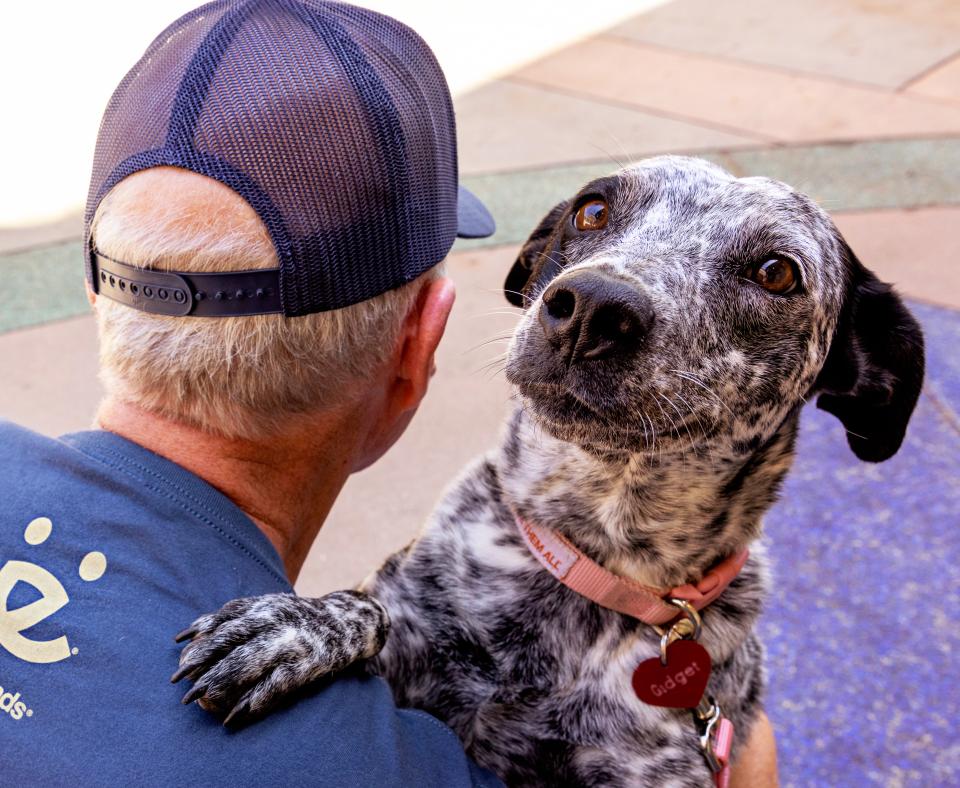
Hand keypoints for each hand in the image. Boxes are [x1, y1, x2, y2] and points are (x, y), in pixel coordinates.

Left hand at [171, 590, 388, 725]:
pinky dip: (252, 701)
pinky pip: (274, 685)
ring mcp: (290, 643)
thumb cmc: (298, 618)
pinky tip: (234, 716)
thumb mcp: (269, 606)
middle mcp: (275, 621)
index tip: (179, 658)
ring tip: (199, 699)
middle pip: (230, 643)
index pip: (224, 622)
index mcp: (264, 606)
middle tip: (180, 685)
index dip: (200, 641)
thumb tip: (191, 633)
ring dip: (219, 683)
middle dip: (202, 665)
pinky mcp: (305, 665)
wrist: (348, 623)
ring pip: (247, 663)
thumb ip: (234, 615)